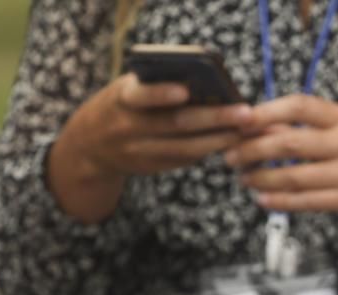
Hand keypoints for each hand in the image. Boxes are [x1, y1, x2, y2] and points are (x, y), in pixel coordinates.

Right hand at [50, 74, 253, 221]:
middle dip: (214, 118)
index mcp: (122, 99)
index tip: (186, 90)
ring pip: (187, 147)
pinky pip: (186, 158)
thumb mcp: (130, 89)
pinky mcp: (153, 167)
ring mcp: (141, 151)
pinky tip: (233, 142)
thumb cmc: (124, 105)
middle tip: (246, 113)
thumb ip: (159, 85)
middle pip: (176, 123)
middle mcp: (129, 127)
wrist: (90, 145)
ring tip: (246, 131)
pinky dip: (210, 150)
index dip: (161, 93)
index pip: (140, 95)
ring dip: (220, 140)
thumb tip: (210, 85)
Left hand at [224, 94, 337, 227]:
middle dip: (252, 150)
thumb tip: (259, 126)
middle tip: (231, 155)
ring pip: (293, 176)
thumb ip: (310, 128)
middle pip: (289, 143)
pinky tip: (262, 198)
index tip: (240, 120)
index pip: (300, 106)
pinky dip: (279, 201)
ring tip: (244, 178)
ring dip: (261, 178)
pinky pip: (306, 201)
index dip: (265, 112)